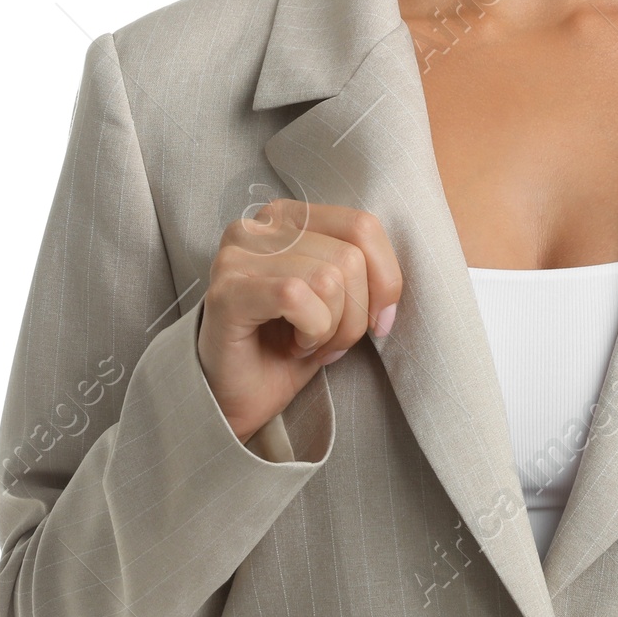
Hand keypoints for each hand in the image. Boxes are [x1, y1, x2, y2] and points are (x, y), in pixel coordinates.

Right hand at [196, 199, 403, 442]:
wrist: (235, 400)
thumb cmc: (286, 346)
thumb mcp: (338, 300)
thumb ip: (363, 272)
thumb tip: (391, 295)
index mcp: (291, 216)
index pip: (363, 225)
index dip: (385, 279)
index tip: (378, 321)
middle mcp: (260, 224)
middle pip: (350, 256)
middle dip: (355, 315)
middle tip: (329, 341)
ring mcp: (238, 255)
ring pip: (328, 279)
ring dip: (331, 329)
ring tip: (306, 343)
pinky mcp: (227, 291)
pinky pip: (296, 296)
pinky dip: (310, 330)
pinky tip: (293, 346)